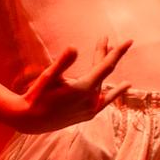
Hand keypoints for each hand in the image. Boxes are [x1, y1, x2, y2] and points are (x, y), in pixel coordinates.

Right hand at [13, 39, 131, 128]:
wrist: (31, 120)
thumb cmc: (38, 95)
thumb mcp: (48, 76)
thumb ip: (63, 62)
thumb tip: (74, 47)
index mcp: (84, 88)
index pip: (107, 66)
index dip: (117, 52)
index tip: (128, 41)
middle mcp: (91, 99)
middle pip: (103, 72)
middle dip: (104, 53)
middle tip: (105, 39)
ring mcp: (91, 109)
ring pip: (104, 83)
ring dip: (106, 68)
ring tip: (111, 53)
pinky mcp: (89, 115)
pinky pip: (106, 100)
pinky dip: (116, 91)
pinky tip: (127, 84)